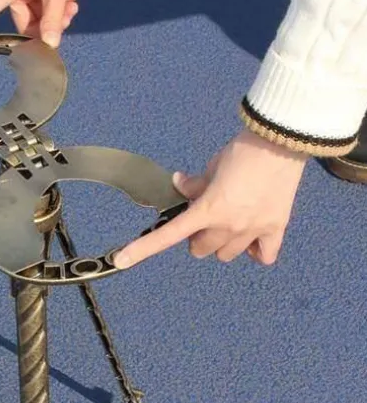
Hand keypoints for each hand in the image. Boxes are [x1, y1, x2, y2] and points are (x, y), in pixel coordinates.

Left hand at [114, 130, 308, 267]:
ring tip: (229, 224)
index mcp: (207, 210)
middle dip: (197, 237)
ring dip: (222, 244)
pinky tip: (252, 239)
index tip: (120, 260)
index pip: (169, 235)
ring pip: (227, 254)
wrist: (281, 142)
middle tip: (203, 220)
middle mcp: (228, 226)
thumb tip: (179, 184)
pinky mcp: (276, 228)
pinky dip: (256, 251)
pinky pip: (263, 256)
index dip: (142, 249)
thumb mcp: (211, 166)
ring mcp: (253, 230)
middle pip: (200, 249)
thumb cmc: (243, 151)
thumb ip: (193, 184)